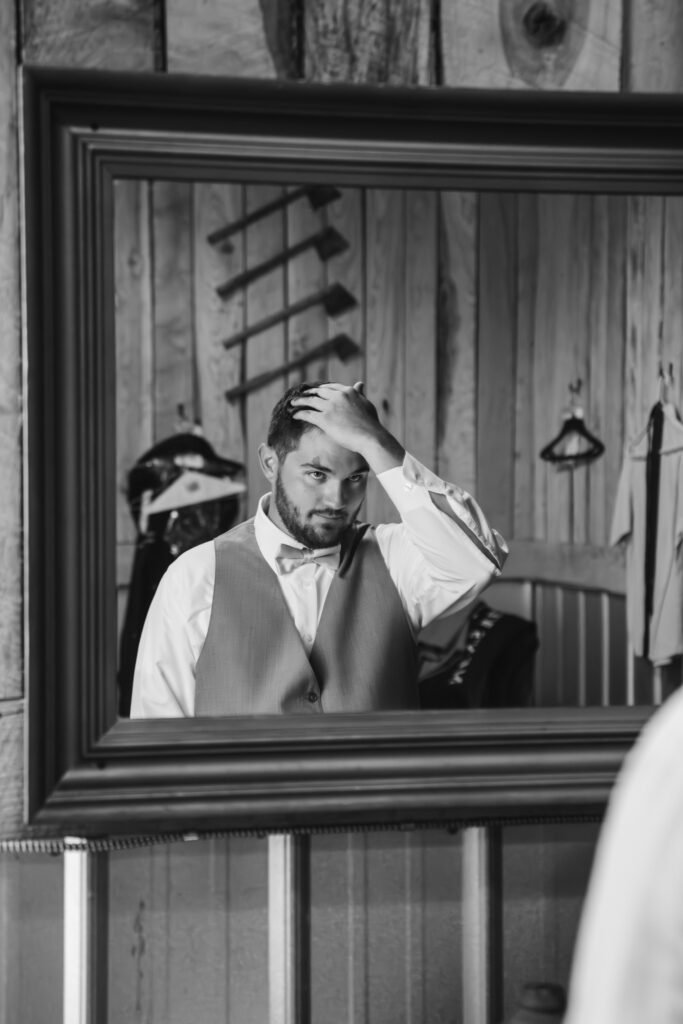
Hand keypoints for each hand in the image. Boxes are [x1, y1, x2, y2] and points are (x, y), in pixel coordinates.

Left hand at [290, 382, 404, 471]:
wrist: (371, 437)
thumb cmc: (371, 424)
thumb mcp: (366, 404)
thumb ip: (359, 393)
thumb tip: (360, 383)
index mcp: (348, 391)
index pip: (330, 387)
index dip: (320, 389)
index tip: (314, 392)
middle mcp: (338, 396)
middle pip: (317, 392)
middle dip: (307, 394)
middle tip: (300, 396)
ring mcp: (331, 407)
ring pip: (310, 401)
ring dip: (299, 402)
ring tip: (292, 404)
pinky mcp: (325, 419)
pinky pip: (307, 414)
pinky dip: (299, 413)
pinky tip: (294, 415)